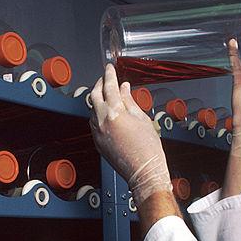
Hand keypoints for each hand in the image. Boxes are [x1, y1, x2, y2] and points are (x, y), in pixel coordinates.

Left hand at [90, 63, 171, 205]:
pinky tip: (107, 113)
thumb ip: (130, 101)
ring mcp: (97, 132)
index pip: (109, 86)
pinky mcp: (97, 142)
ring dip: (98, 99)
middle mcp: (102, 121)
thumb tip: (124, 88)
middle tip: (106, 79)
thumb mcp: (143, 119)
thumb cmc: (148, 149)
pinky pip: (93, 122)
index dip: (109, 74)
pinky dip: (98, 113)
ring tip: (109, 96)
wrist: (143, 172)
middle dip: (99, 84)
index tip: (110, 68)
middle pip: (94, 95)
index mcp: (115, 112)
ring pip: (92, 109)